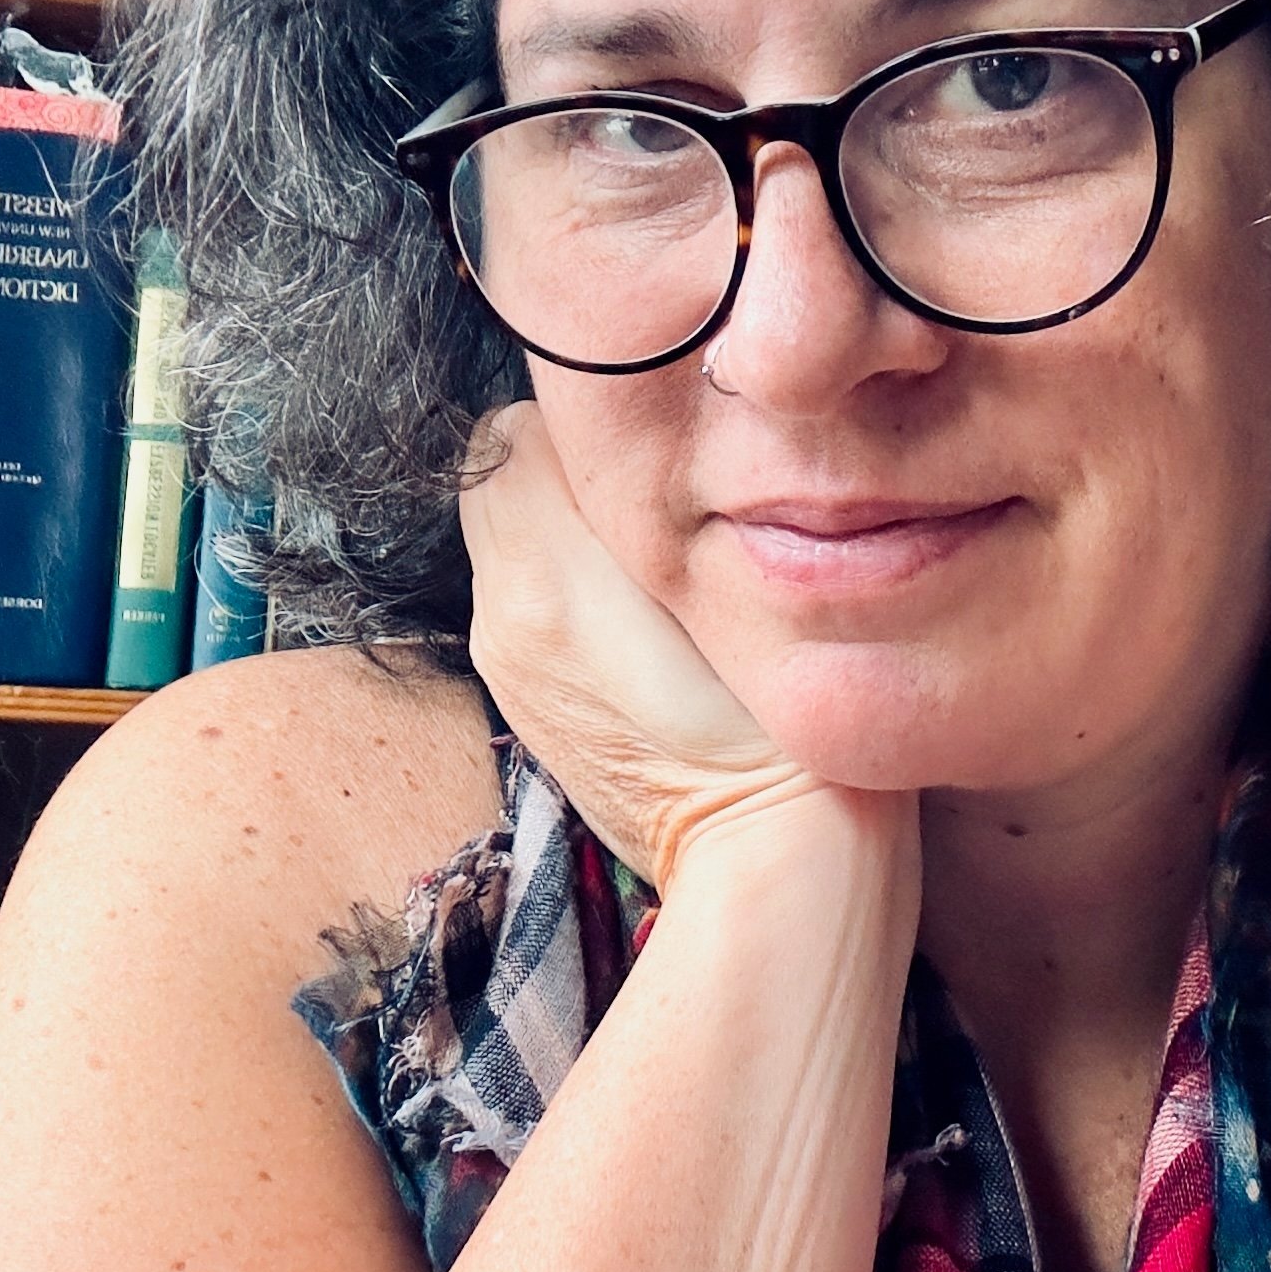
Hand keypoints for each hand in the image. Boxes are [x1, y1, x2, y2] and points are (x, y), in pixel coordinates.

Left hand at [460, 405, 896, 891]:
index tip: (650, 452)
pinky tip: (633, 622)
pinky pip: (520, 602)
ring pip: (505, 539)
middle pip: (496, 480)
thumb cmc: (774, 706)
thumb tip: (612, 434)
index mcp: (542, 568)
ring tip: (646, 563)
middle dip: (557, 473)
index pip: (517, 429)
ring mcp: (505, 662)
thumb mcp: (722, 568)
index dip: (589, 429)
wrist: (769, 842)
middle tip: (646, 499)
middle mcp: (501, 611)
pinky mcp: (520, 701)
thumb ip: (641, 485)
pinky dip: (561, 589)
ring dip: (559, 531)